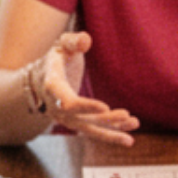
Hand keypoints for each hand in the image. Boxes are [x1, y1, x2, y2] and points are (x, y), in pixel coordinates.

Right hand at [34, 32, 138, 146]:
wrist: (42, 80)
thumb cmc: (57, 58)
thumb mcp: (62, 45)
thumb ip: (73, 41)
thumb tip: (86, 40)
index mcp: (53, 87)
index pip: (69, 102)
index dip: (86, 106)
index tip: (105, 108)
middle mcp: (59, 109)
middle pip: (84, 120)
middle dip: (106, 119)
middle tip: (127, 115)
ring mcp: (68, 120)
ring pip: (92, 129)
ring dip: (113, 131)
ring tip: (135, 124)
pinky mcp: (78, 125)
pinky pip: (95, 132)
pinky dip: (112, 134)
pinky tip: (129, 137)